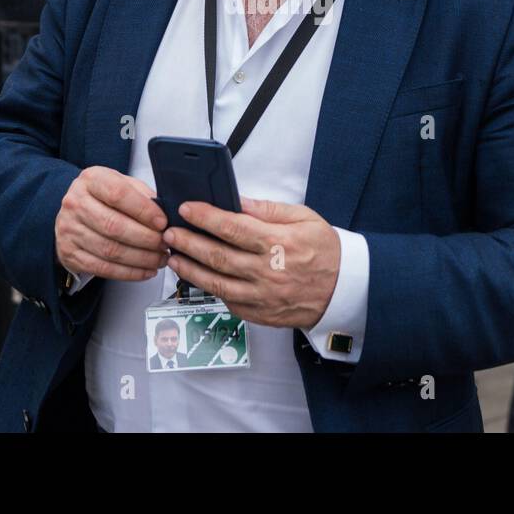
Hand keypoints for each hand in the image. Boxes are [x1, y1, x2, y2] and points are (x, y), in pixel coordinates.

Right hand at [55, 166, 168, 281]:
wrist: (74, 211)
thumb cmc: (104, 197)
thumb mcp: (123, 184)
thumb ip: (142, 195)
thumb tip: (165, 214)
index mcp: (91, 180)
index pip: (118, 194)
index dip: (144, 210)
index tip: (162, 222)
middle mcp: (75, 203)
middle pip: (114, 226)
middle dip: (146, 238)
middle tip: (164, 243)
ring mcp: (69, 229)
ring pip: (110, 250)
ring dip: (141, 258)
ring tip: (160, 258)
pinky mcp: (69, 253)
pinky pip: (102, 268)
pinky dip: (129, 273)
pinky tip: (145, 270)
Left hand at [164, 196, 340, 329]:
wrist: (343, 290)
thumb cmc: (325, 251)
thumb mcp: (303, 218)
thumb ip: (267, 210)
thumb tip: (236, 200)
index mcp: (278, 243)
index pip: (232, 227)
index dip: (205, 217)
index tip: (186, 208)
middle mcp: (267, 271)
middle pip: (217, 256)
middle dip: (188, 242)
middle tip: (169, 232)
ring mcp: (261, 296)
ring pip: (216, 283)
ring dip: (190, 268)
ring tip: (173, 255)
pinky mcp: (259, 313)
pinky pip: (227, 301)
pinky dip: (208, 288)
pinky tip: (196, 276)